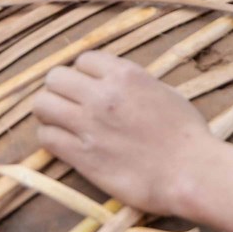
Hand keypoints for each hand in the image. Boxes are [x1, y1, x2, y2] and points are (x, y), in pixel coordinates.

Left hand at [31, 51, 220, 217]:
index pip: (84, 59)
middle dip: (61, 88)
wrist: (190, 172)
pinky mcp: (81, 156)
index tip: (91, 86)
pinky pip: (46, 137)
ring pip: (42, 104)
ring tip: (61, 122)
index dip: (86, 73)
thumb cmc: (186, 133)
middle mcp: (102, 95)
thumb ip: (133, 83)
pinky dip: (51, 137)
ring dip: (49, 111)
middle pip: (55, 77)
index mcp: (125, 75)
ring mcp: (88, 126)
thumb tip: (112, 82)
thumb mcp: (163, 91)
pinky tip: (64, 143)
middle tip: (70, 104)